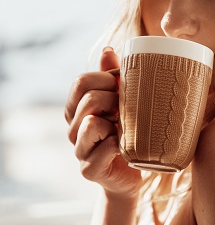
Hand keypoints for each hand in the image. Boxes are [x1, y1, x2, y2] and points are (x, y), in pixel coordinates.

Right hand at [65, 46, 141, 198]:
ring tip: (128, 128)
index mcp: (76, 109)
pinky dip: (120, 144)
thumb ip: (113, 78)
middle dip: (115, 99)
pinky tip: (128, 146)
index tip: (126, 86)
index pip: (81, 81)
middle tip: (132, 108)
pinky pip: (105, 148)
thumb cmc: (127, 135)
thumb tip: (108, 49)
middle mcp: (72, 128)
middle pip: (88, 99)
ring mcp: (78, 149)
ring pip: (91, 123)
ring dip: (117, 123)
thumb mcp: (121, 104)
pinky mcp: (89, 169)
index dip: (107, 78)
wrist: (131, 176)